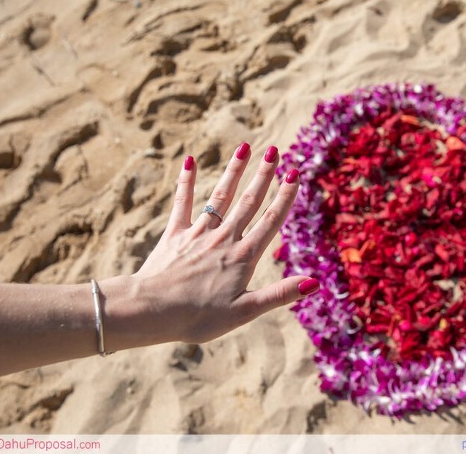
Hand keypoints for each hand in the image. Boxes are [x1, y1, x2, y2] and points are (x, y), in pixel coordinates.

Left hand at [129, 143, 317, 344]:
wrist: (150, 310)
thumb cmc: (198, 317)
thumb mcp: (244, 312)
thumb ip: (279, 294)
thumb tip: (315, 282)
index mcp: (243, 257)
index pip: (270, 221)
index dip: (284, 197)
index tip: (294, 173)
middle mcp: (224, 239)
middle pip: (248, 201)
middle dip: (263, 175)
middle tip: (274, 150)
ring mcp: (198, 234)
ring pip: (220, 196)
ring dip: (234, 171)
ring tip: (244, 147)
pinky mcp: (174, 234)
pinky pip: (182, 203)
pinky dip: (185, 182)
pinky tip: (189, 161)